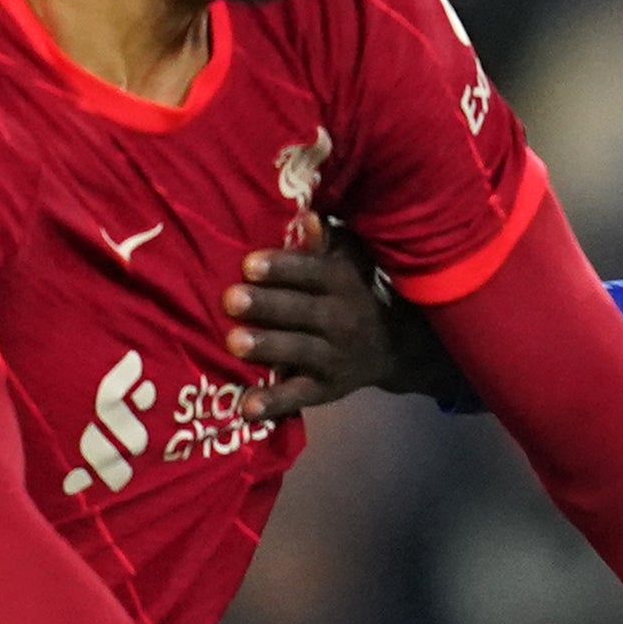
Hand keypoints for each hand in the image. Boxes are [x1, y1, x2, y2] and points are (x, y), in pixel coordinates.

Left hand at [227, 214, 458, 419]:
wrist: (392, 348)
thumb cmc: (353, 295)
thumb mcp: (346, 265)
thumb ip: (324, 245)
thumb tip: (307, 215)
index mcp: (343, 284)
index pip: (313, 273)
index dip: (283, 268)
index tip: (249, 264)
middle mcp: (342, 320)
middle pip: (303, 311)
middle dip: (267, 305)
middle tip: (230, 298)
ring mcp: (335, 357)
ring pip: (300, 351)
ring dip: (268, 347)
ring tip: (233, 342)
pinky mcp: (326, 389)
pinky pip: (299, 395)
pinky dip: (274, 403)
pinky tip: (247, 408)